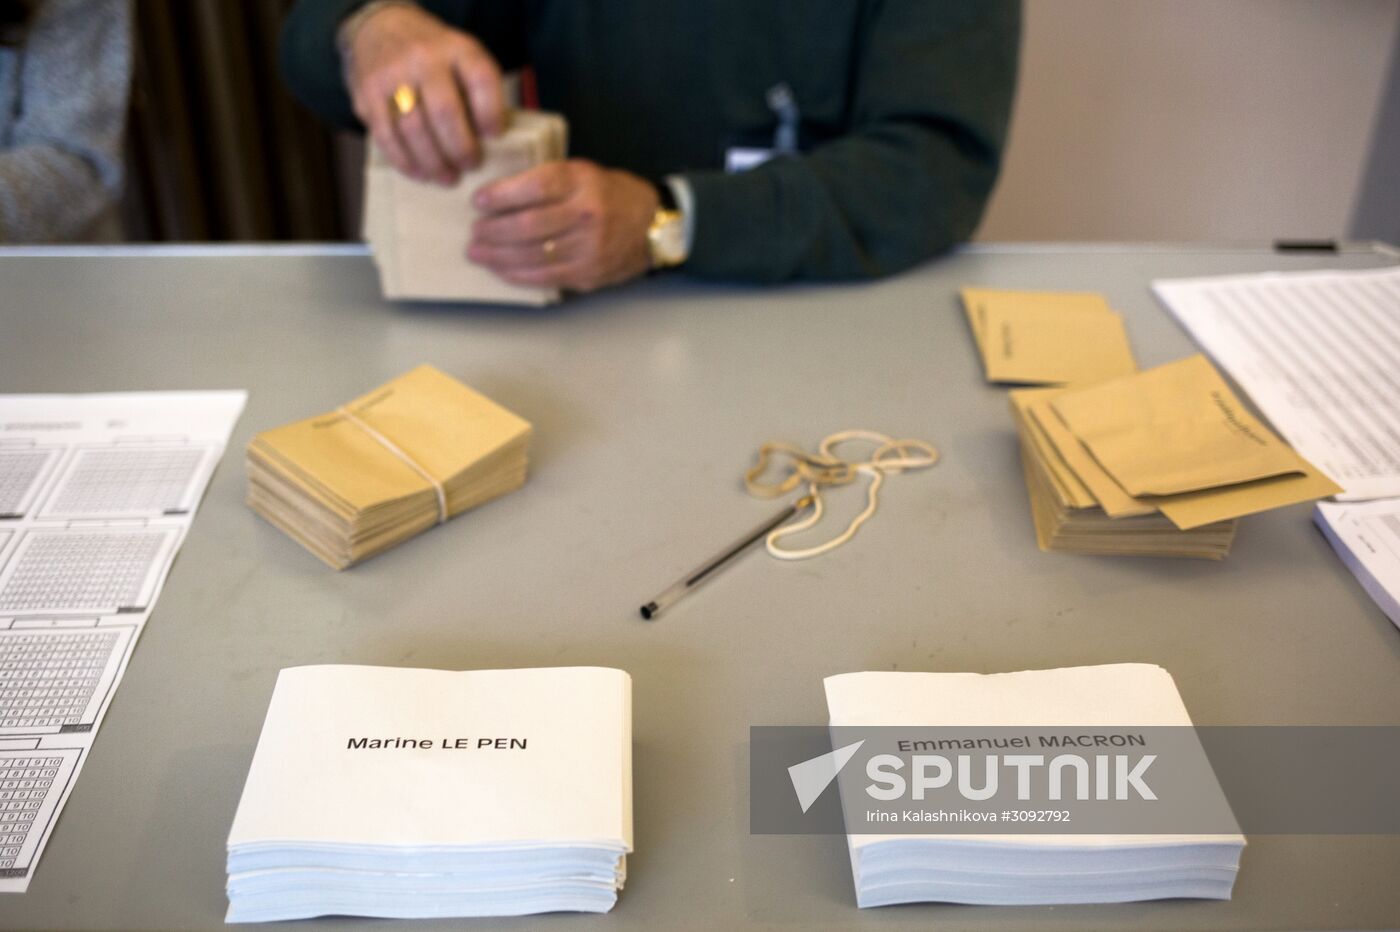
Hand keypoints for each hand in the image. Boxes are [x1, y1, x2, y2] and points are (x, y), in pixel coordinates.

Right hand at [345, 4, 503, 183]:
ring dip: (434, 162)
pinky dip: (406, 161)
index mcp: (456, 48)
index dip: (491, 112)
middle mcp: (423, 58)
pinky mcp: (367, 95)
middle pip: (445, 111)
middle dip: (461, 147)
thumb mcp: (462, 57)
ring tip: (448, 177)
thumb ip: (477, 91)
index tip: (495, 136)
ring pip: (414, 129)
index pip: (480, 79)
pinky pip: (387, 137)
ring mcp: (392, 75)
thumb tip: (492, 143)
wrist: (380, 28)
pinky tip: (421, 173)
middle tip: (470, 166)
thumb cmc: (433, 56)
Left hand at [468, 159, 659, 292]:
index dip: (501, 196)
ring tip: (478, 252)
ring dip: (498, 256)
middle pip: (529, 225)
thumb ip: (548, 182)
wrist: (654, 226)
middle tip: (474, 232)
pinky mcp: (588, 273)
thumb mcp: (584, 173)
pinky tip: (500, 269)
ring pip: (532, 254)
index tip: (478, 201)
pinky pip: (544, 276)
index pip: (535, 188)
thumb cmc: (612, 195)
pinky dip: (516, 274)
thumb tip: (499, 195)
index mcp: (583, 182)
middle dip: (493, 231)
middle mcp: (587, 214)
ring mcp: (589, 248)